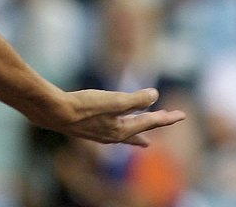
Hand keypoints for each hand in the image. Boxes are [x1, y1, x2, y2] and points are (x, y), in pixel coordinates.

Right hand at [42, 88, 186, 146]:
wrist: (53, 112)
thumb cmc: (84, 106)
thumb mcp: (114, 100)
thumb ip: (136, 99)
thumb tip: (154, 95)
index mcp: (123, 129)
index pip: (150, 121)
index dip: (167, 117)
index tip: (182, 115)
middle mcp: (113, 135)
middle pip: (137, 132)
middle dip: (149, 130)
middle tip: (157, 135)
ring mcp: (99, 134)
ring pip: (123, 135)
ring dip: (134, 134)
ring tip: (140, 140)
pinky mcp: (86, 129)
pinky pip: (109, 133)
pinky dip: (117, 131)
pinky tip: (109, 130)